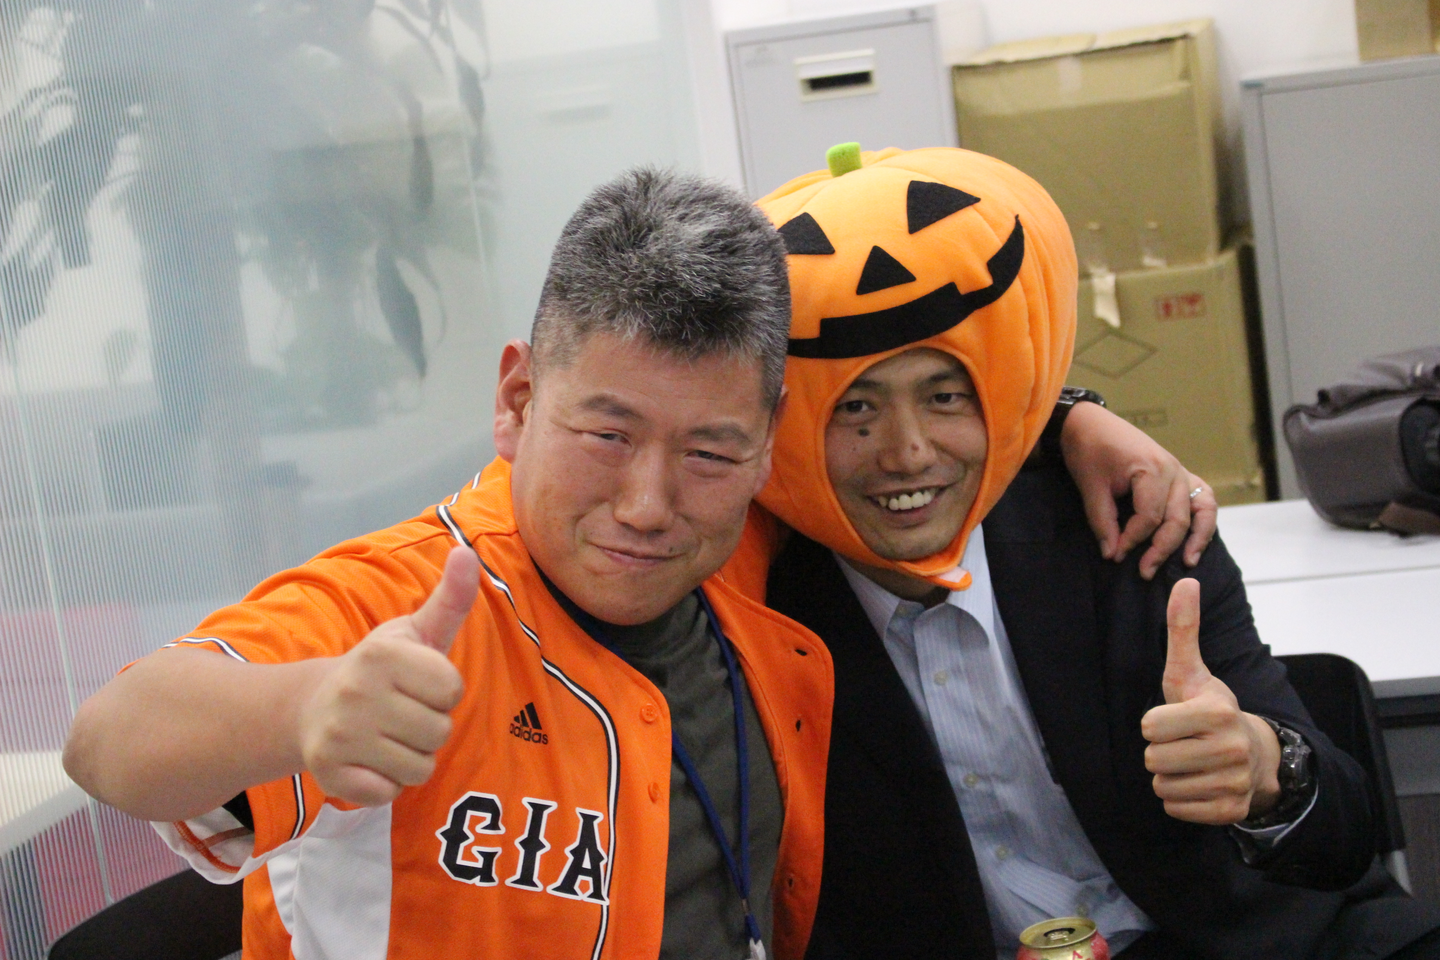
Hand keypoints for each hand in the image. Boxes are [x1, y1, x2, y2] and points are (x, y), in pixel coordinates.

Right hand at [296, 546, 477, 805]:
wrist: (312, 707)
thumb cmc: (382, 668)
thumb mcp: (416, 631)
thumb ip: (450, 598)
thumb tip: (466, 552)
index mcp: (383, 654)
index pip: (452, 690)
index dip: (443, 691)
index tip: (418, 684)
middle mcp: (357, 692)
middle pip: (440, 732)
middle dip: (430, 727)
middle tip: (401, 712)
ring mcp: (340, 735)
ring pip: (419, 767)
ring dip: (412, 757)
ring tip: (386, 735)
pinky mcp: (329, 773)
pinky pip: (390, 793)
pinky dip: (387, 783)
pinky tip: (369, 760)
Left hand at [1060, 402, 1216, 578]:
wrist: (1089, 422)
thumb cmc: (1089, 450)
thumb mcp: (1091, 487)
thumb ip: (1103, 522)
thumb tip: (1112, 554)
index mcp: (1152, 469)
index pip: (1150, 517)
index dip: (1132, 540)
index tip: (1115, 555)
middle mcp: (1174, 471)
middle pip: (1177, 519)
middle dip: (1161, 549)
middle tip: (1144, 573)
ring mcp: (1181, 472)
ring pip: (1200, 511)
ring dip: (1196, 538)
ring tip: (1186, 563)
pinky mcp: (1180, 475)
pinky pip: (1204, 499)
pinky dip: (1203, 522)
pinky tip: (1195, 543)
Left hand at [1140, 579, 1281, 824]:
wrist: (1255, 755)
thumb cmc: (1211, 710)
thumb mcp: (1192, 672)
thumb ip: (1183, 630)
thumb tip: (1185, 581)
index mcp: (1217, 712)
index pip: (1149, 726)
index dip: (1154, 723)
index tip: (1175, 719)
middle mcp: (1231, 748)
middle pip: (1153, 759)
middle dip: (1160, 751)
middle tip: (1182, 743)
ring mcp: (1233, 782)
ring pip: (1162, 786)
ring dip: (1169, 776)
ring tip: (1190, 762)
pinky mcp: (1230, 810)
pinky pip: (1176, 808)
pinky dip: (1180, 799)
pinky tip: (1198, 782)